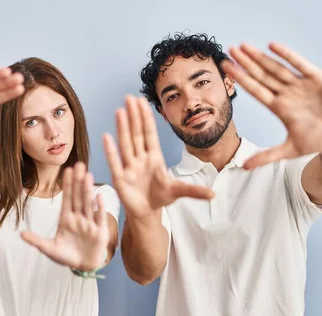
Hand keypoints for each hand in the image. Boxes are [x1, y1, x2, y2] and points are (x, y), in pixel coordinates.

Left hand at [20, 162, 109, 271]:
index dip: (67, 185)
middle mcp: (79, 218)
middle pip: (78, 196)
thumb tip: (21, 234)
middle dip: (78, 181)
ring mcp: (89, 223)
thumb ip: (36, 241)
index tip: (67, 170)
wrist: (84, 266)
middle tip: (79, 164)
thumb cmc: (66, 256)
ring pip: (87, 203)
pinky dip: (99, 207)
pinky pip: (99, 217)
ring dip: (87, 190)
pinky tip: (99, 196)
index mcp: (66, 219)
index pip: (67, 198)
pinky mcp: (99, 231)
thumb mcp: (49, 249)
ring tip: (88, 175)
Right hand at [103, 96, 213, 218]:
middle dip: (134, 116)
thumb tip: (214, 195)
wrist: (146, 212)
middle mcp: (140, 159)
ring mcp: (130, 167)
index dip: (146, 118)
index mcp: (154, 158)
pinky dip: (111, 151)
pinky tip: (106, 137)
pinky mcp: (121, 179)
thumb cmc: (160, 197)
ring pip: (126, 144)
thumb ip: (194, 191)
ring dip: (122, 128)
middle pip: (137, 134)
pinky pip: (115, 162)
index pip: (150, 134)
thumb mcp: (178, 191)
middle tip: (129, 97)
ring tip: (119, 111)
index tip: (142, 101)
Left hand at [223, 42, 321, 168]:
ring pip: (276, 68)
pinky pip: (299, 64)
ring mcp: (301, 85)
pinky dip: (287, 55)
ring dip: (260, 57)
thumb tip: (243, 167)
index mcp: (279, 107)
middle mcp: (287, 93)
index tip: (227, 69)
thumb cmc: (319, 142)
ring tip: (244, 47)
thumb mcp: (289, 151)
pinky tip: (272, 46)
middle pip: (261, 75)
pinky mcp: (317, 78)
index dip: (241, 79)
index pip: (255, 90)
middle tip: (230, 50)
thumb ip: (266, 156)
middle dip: (246, 63)